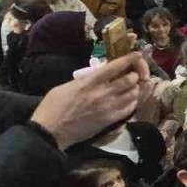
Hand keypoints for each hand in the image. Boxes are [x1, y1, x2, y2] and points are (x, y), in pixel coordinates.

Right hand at [31, 52, 148, 149]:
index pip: (115, 66)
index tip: (137, 54)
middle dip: (134, 75)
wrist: (50, 131)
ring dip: (134, 88)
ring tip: (130, 88)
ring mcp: (108, 107)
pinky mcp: (110, 120)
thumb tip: (98, 73)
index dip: (129, 59)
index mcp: (89, 82)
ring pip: (133, 94)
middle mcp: (102, 93)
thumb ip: (85, 79)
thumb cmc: (53, 107)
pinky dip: (132, 102)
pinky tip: (128, 101)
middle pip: (130, 79)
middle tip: (131, 75)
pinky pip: (130, 109)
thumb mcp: (67, 86)